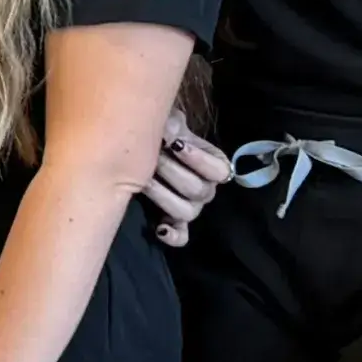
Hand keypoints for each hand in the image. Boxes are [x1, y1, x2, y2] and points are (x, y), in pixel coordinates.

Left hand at [143, 112, 230, 246]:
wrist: (141, 151)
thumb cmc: (161, 136)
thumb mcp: (169, 124)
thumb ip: (173, 124)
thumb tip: (170, 128)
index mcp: (214, 166)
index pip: (220, 170)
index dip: (197, 159)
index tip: (174, 144)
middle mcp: (206, 190)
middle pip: (199, 190)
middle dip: (171, 172)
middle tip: (151, 158)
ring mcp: (191, 208)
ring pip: (187, 212)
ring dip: (163, 196)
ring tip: (142, 182)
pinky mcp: (173, 223)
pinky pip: (181, 237)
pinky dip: (172, 235)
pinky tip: (159, 229)